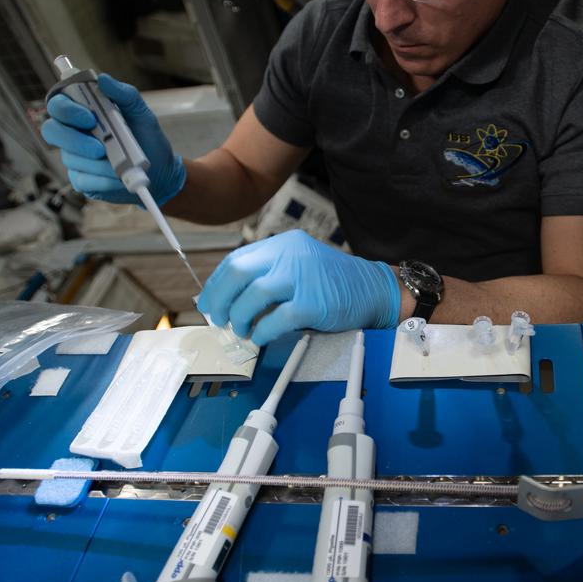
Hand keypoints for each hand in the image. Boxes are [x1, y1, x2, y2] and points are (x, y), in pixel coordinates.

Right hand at [41, 73, 185, 204]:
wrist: (160, 171)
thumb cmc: (147, 138)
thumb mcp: (141, 113)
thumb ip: (124, 94)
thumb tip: (103, 79)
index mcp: (83, 112)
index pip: (58, 104)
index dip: (67, 110)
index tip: (89, 117)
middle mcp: (73, 133)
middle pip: (51, 131)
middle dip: (74, 139)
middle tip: (100, 148)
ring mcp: (75, 157)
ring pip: (70, 158)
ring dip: (97, 163)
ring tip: (120, 165)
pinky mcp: (82, 180)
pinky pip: (82, 180)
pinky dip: (102, 179)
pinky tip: (117, 178)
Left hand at [198, 229, 400, 345]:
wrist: (373, 289)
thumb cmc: (332, 282)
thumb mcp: (298, 264)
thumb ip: (268, 273)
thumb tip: (229, 297)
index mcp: (282, 245)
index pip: (235, 260)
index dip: (216, 285)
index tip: (209, 303)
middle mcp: (290, 255)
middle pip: (238, 273)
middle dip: (220, 300)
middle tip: (219, 319)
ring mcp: (302, 278)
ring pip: (253, 295)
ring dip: (240, 318)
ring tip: (242, 330)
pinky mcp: (313, 303)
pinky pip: (276, 319)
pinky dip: (262, 331)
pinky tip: (261, 337)